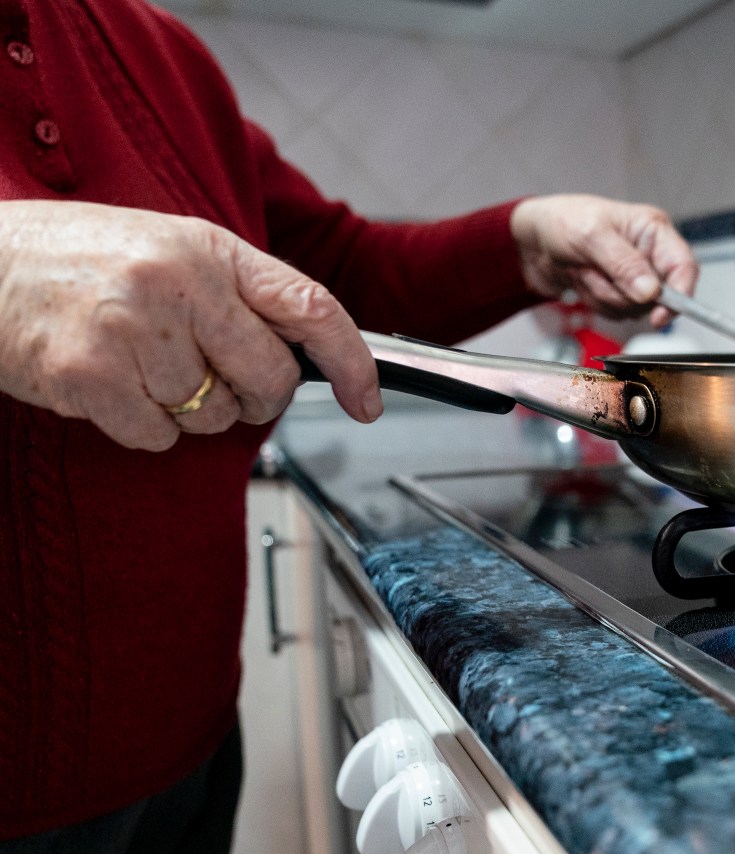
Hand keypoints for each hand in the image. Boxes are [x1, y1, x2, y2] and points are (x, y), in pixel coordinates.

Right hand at [0, 200, 380, 450]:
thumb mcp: (172, 249)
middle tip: (212, 376)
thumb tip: (311, 354)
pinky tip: (109, 382)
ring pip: (213, 416)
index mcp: (211, 249)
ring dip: (186, 408)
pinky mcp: (91, 376)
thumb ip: (240, 294)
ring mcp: (133, 330)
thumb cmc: (81, 258)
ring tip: (138, 360)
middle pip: (269, 379)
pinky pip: (159, 437)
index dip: (352, 362)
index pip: (311, 307)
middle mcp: (178, 284)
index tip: (367, 400)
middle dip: (254, 396)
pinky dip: (142, 425)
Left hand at [510, 194, 698, 327]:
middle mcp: (648, 253)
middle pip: (657, 296)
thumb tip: (652, 292)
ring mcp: (632, 275)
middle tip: (594, 269)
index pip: (684, 267)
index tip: (659, 315)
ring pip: (633, 308)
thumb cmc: (561, 221)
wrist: (530, 239)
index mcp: (652, 230)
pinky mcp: (616, 292)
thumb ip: (623, 264)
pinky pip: (615, 314)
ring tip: (584, 270)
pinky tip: (582, 280)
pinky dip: (595, 302)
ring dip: (603, 295)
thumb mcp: (591, 236)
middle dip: (621, 291)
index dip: (679, 295)